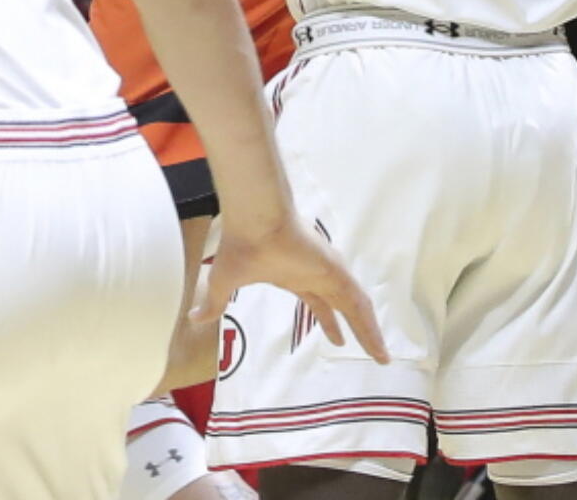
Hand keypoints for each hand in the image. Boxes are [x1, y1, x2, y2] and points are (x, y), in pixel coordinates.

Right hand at [196, 211, 387, 363]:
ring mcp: (328, 271)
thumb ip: (214, 304)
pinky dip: (369, 323)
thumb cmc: (241, 246)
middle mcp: (316, 274)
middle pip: (343, 307)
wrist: (254, 220)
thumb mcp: (223, 284)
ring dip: (369, 331)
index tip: (338, 339)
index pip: (319, 303)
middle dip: (357, 329)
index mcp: (295, 277)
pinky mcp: (335, 270)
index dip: (329, 322)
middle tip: (371, 352)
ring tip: (382, 356)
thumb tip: (194, 318)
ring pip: (356, 307)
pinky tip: (377, 342)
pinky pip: (358, 302)